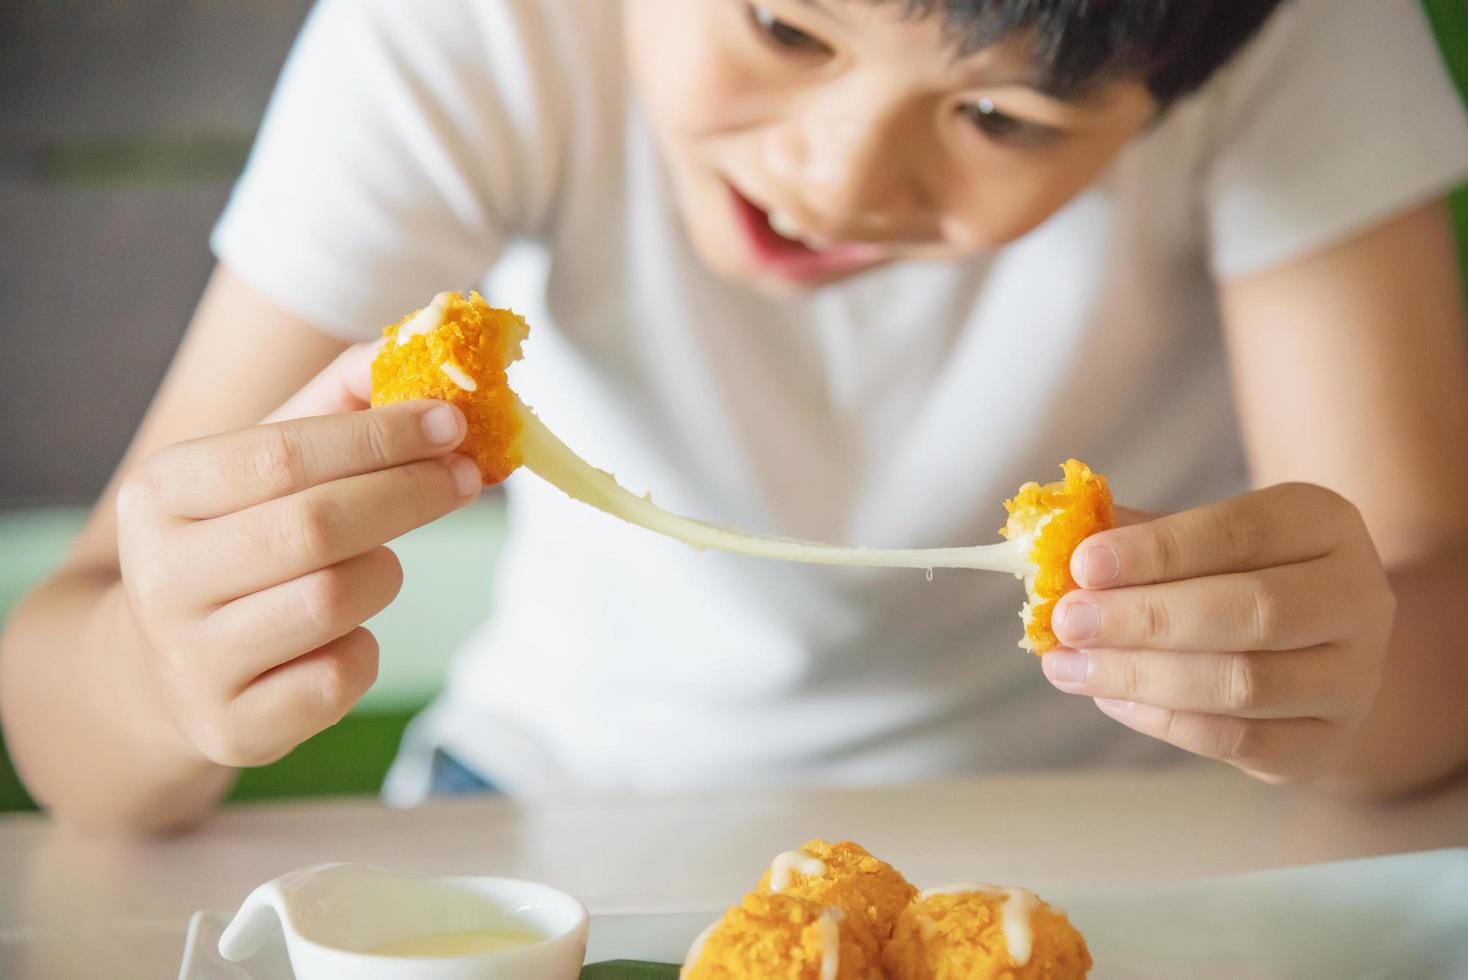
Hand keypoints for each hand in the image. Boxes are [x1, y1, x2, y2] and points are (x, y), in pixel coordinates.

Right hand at [114, 343, 479, 767]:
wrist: (165, 668)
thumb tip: (418, 339)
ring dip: (385, 573)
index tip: (452, 422)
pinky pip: (340, 678)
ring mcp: (193, 662)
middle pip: (315, 528)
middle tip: (468, 475)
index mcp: (161, 494)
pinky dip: (366, 648)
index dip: (379, 437)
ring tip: (380, 560)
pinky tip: (348, 632)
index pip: (282, 454)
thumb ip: (338, 400)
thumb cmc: (238, 540)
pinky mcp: (233, 729)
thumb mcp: (264, 463)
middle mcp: (162, 579)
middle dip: (409, 494)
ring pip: (333, 602)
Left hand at [1040, 483, 1396, 784]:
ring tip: (1069, 665)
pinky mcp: (1328, 744)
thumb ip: (1132, 536)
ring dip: (1141, 676)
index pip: (1242, 532)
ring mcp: (1353, 679)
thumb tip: (1054, 545)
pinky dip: (1163, 722)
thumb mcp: (1196, 538)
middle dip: (1145, 618)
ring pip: (1244, 684)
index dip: (1158, 550)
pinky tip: (1109, 698)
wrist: (1310, 648)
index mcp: (1324, 523)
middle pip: (1251, 612)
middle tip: (1068, 621)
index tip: (1084, 563)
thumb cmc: (1233, 576)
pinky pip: (1239, 742)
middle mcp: (1359, 599)